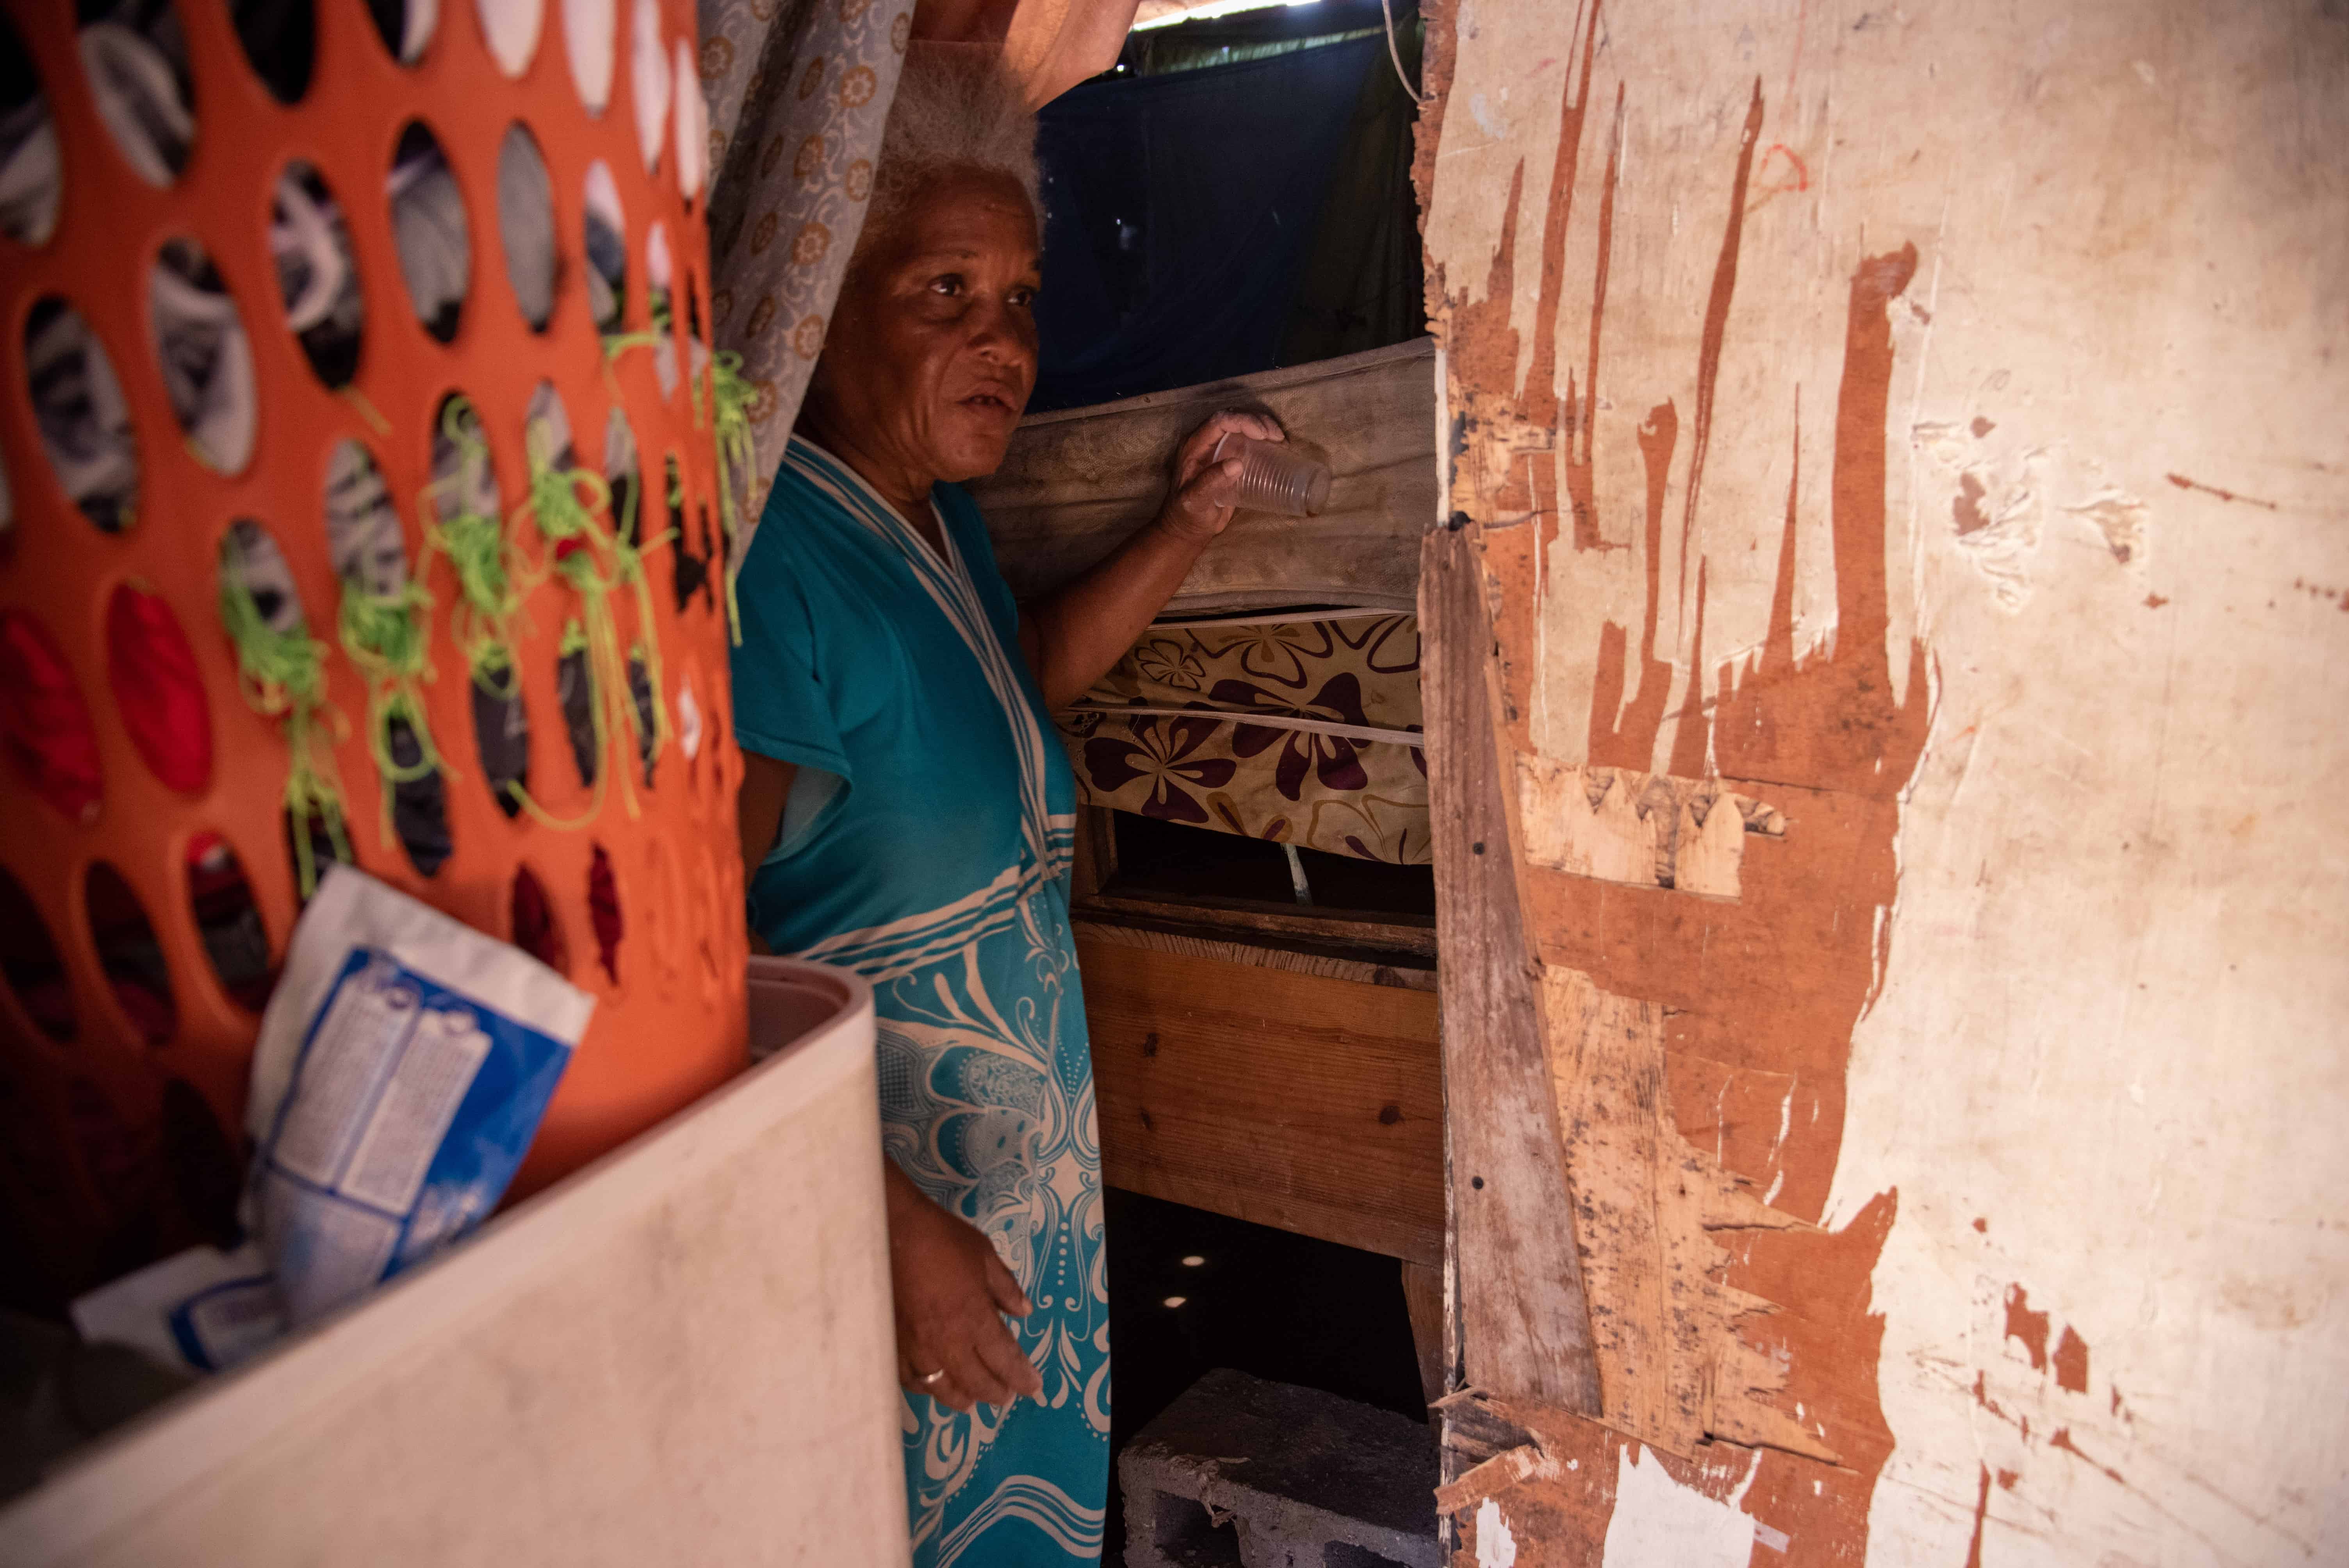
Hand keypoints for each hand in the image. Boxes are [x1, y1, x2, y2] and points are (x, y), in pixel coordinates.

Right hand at [885, 1163, 1043, 1413]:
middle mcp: (947, 1341)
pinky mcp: (891, 1346)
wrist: (886, 1231)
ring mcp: (916, 1348)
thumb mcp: (983, 1255)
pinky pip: (911, 1379)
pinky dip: (926, 1387)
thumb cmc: (939, 1238)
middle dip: (996, 1392)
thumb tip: (1024, 1312)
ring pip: (942, 1388)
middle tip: (1007, 1397)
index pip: (1004, 1359)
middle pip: (976, 1381)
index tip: (1034, 1389)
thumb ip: (1005, 1288)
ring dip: (962, 1397)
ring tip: (972, 1402)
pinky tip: (932, 1386)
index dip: (1021, 1377)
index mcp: (974, 1318)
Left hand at [1157, 410, 1285, 542]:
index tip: (1262, 435)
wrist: (1188, 528)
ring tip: (1280, 440)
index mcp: (1194, 446)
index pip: (1219, 422)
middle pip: (1233, 417)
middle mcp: (1206, 442)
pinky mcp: (1230, 458)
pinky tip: (1278, 447)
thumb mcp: (1195, 500)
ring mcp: (1219, 448)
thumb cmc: (1187, 515)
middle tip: (1277, 437)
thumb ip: (1210, 482)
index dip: (1242, 421)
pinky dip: (1264, 440)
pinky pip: (1247, 440)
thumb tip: (1236, 464)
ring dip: (1263, 427)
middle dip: (1257, 421)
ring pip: (1242, 426)